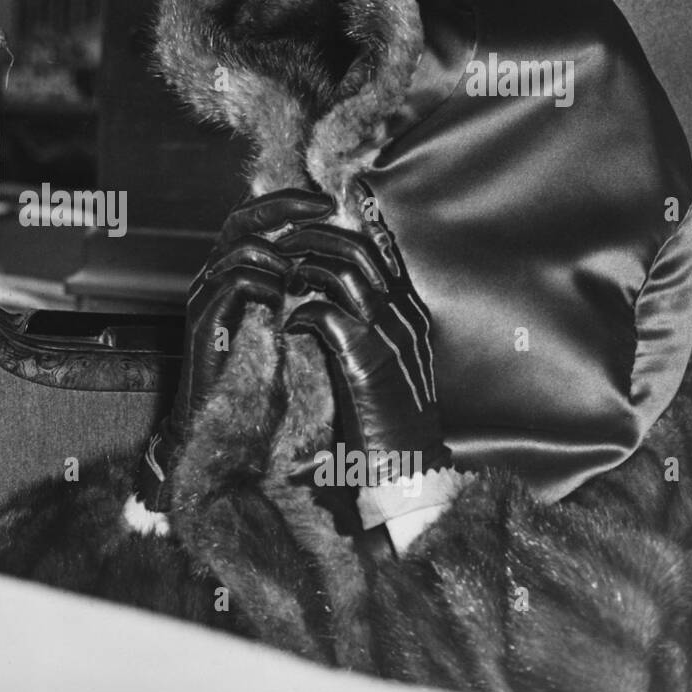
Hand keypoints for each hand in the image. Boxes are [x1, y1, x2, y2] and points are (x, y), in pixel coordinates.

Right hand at [135, 188, 334, 509]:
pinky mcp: (204, 318)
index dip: (287, 203)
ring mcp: (205, 295)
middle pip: (241, 219)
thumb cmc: (254, 374)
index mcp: (231, 271)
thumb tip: (330, 259)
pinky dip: (266, 286)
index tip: (326, 203)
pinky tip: (282, 304)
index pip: (252, 218)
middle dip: (284, 207)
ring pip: (240, 248)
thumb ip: (294, 288)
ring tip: (301, 278)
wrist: (220, 418)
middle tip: (322, 208)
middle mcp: (213, 275)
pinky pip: (235, 282)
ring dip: (280, 256)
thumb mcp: (282, 321)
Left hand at [282, 191, 449, 486]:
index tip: (308, 228)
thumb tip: (332, 291)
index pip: (379, 248)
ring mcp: (386, 334)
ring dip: (303, 268)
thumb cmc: (388, 414)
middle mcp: (403, 314)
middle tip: (283, 242)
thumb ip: (368, 322)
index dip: (341, 231)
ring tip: (282, 278)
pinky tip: (288, 325)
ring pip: (341, 271)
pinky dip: (299, 314)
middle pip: (358, 248)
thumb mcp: (386, 357)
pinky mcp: (364, 359)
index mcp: (410, 310)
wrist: (405, 463)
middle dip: (314, 238)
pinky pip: (323, 314)